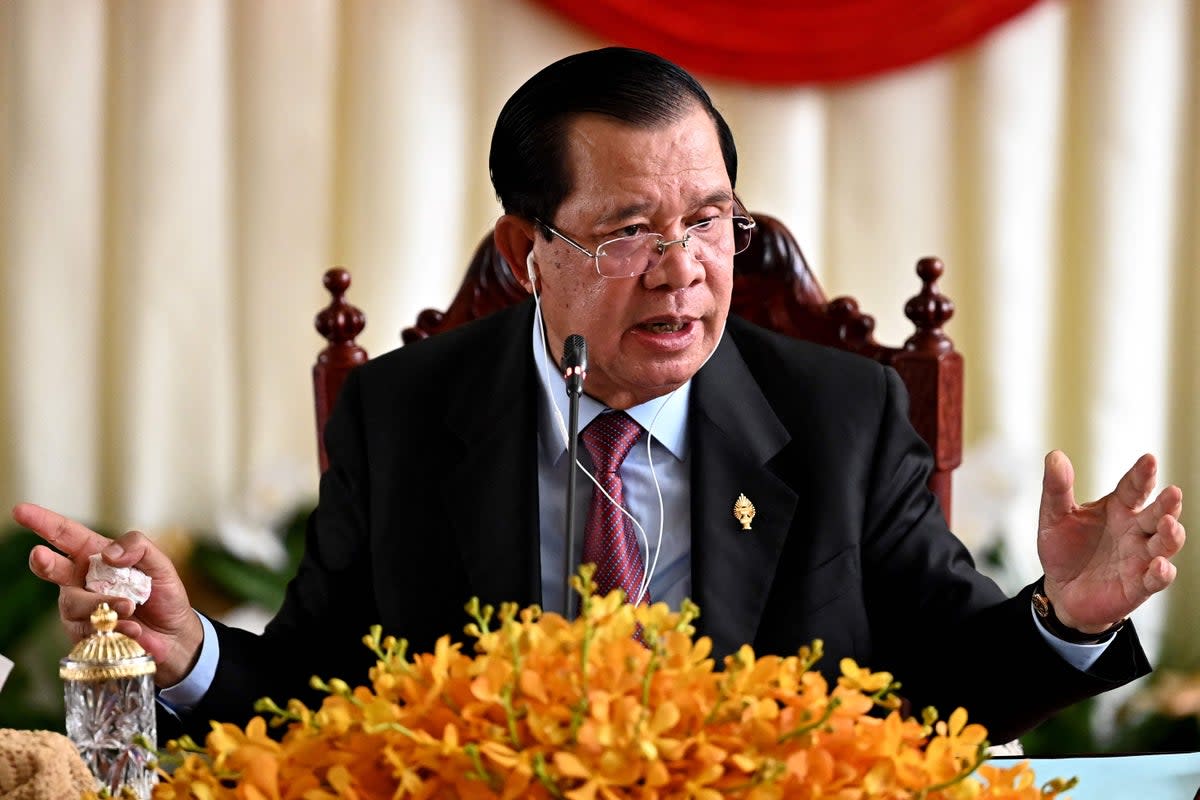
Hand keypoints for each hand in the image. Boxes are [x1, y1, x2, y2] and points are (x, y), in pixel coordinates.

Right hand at [13, 502, 203, 686]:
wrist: (175, 635)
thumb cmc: (163, 595)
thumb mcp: (160, 564)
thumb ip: (139, 547)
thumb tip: (109, 553)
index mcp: (97, 556)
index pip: (67, 536)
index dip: (43, 522)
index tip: (21, 511)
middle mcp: (81, 581)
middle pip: (54, 569)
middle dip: (45, 562)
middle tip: (39, 556)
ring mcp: (80, 609)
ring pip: (74, 603)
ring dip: (102, 604)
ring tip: (130, 607)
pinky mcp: (84, 635)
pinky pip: (87, 629)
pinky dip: (113, 627)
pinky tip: (133, 629)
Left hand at [1037, 451, 1185, 632]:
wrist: (1061, 590)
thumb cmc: (1064, 549)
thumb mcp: (1054, 516)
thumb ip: (1057, 488)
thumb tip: (1055, 455)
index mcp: (1118, 508)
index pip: (1134, 487)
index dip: (1142, 474)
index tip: (1149, 459)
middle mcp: (1135, 530)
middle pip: (1157, 513)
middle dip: (1167, 504)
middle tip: (1173, 492)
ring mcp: (1140, 557)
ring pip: (1164, 544)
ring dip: (1170, 535)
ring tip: (1167, 524)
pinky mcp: (1138, 585)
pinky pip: (1155, 579)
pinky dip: (1161, 573)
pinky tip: (1159, 565)